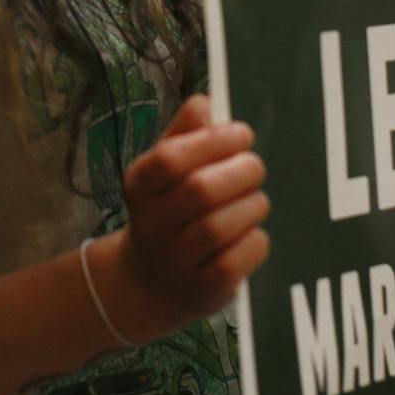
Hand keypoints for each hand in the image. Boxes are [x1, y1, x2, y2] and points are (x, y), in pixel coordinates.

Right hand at [90, 96, 268, 344]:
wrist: (150, 282)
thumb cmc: (167, 210)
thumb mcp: (164, 170)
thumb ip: (184, 135)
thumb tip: (204, 103)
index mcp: (138, 186)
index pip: (170, 159)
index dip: (213, 142)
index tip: (242, 134)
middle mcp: (149, 226)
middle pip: (201, 192)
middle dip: (240, 171)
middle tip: (255, 166)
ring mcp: (173, 263)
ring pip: (220, 227)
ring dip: (251, 205)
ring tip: (255, 199)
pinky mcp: (200, 291)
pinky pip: (237, 261)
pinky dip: (254, 240)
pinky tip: (251, 231)